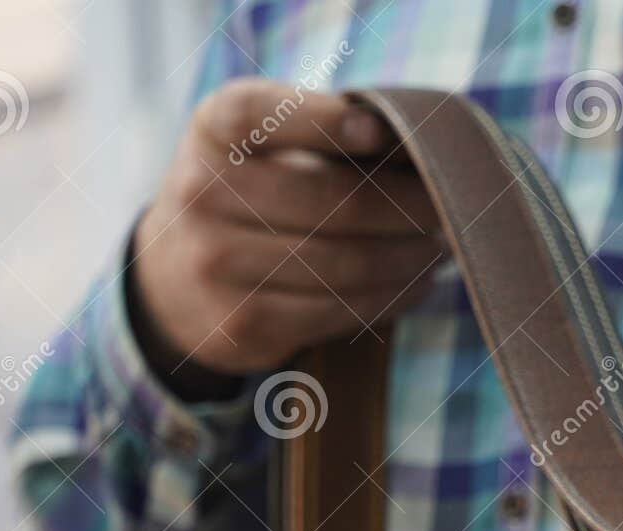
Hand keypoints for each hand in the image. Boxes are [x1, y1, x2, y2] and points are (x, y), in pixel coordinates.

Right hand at [131, 79, 443, 375]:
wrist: (170, 279)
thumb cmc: (245, 193)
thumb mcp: (256, 143)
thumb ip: (319, 130)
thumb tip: (422, 150)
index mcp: (211, 131)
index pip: (265, 113)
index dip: (328, 121)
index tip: (383, 132)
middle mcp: (202, 194)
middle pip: (337, 202)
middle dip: (411, 206)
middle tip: (452, 207)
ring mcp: (218, 266)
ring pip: (348, 265)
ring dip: (411, 257)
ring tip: (442, 247)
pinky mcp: (245, 325)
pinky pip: (342, 311)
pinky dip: (393, 297)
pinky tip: (417, 283)